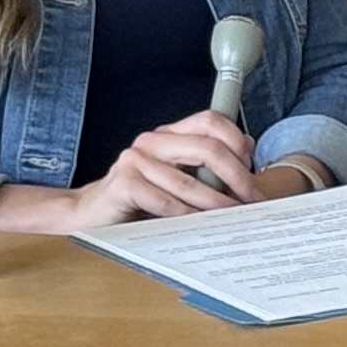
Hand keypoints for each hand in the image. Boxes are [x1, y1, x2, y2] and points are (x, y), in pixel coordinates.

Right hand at [68, 111, 264, 226]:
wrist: (93, 214)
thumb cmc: (141, 198)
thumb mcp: (179, 176)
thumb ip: (208, 162)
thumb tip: (250, 148)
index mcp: (169, 134)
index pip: (211, 120)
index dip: (237, 141)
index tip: (252, 169)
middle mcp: (152, 141)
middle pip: (207, 148)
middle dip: (237, 176)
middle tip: (253, 199)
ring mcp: (135, 160)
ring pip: (189, 182)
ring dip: (218, 204)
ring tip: (235, 217)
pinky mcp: (123, 184)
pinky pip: (166, 202)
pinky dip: (188, 217)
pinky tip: (201, 226)